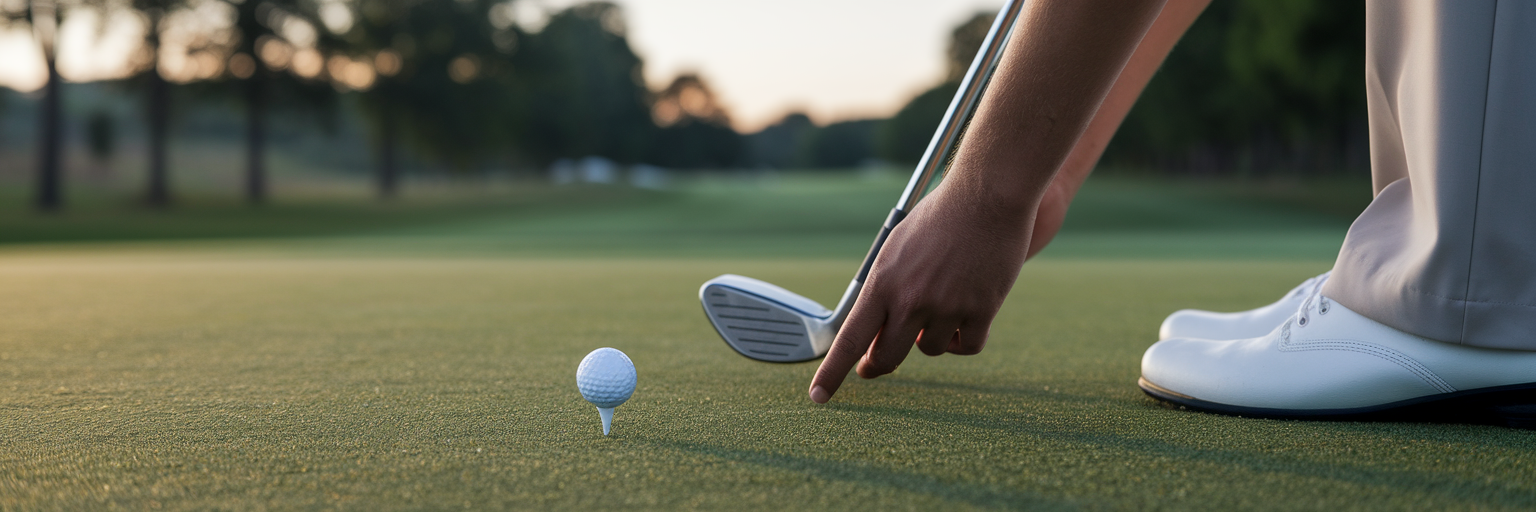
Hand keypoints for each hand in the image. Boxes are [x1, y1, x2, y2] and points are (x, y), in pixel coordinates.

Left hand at [808, 179, 1034, 402]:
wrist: (987, 195)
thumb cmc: (940, 216)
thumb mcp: (897, 248)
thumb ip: (885, 290)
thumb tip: (876, 332)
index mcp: (883, 282)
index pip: (850, 338)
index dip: (832, 372)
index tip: (818, 397)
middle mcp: (911, 300)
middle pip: (886, 358)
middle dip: (880, 363)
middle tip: (878, 362)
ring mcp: (947, 307)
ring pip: (930, 350)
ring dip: (930, 339)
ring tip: (941, 306)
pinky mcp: (981, 310)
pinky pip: (967, 346)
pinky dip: (964, 339)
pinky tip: (967, 317)